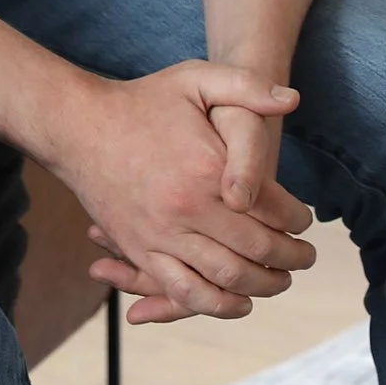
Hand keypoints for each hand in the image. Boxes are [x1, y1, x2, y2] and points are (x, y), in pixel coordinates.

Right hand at [51, 61, 315, 325]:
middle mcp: (187, 208)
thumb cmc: (143, 101)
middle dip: (290, 257)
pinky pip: (185, 292)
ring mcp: (162, 234)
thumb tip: (293, 100)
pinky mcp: (141, 250)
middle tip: (304, 257)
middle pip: (256, 249)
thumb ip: (247, 86)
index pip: (272, 208)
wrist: (79, 126)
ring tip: (280, 279)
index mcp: (208, 168)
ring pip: (227, 278)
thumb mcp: (195, 78)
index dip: (298, 219)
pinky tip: (238, 303)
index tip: (306, 221)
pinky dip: (218, 306)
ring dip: (263, 286)